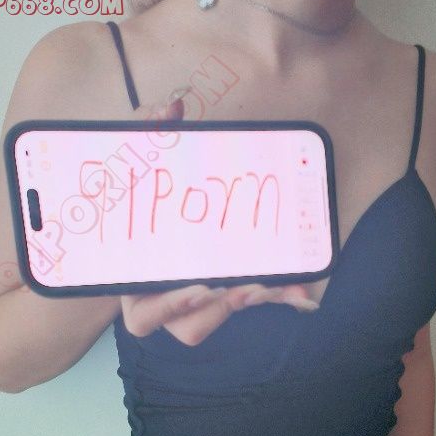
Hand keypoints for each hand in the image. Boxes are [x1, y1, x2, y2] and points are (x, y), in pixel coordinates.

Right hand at [120, 94, 319, 345]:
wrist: (168, 199)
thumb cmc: (144, 189)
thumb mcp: (142, 157)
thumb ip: (149, 132)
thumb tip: (172, 108)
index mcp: (134, 281)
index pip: (142, 317)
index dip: (168, 307)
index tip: (201, 287)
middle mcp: (165, 301)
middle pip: (189, 328)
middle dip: (218, 311)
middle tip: (245, 285)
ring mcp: (199, 302)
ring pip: (221, 321)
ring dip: (244, 304)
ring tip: (268, 283)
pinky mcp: (229, 292)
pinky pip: (248, 303)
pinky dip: (276, 297)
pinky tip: (300, 289)